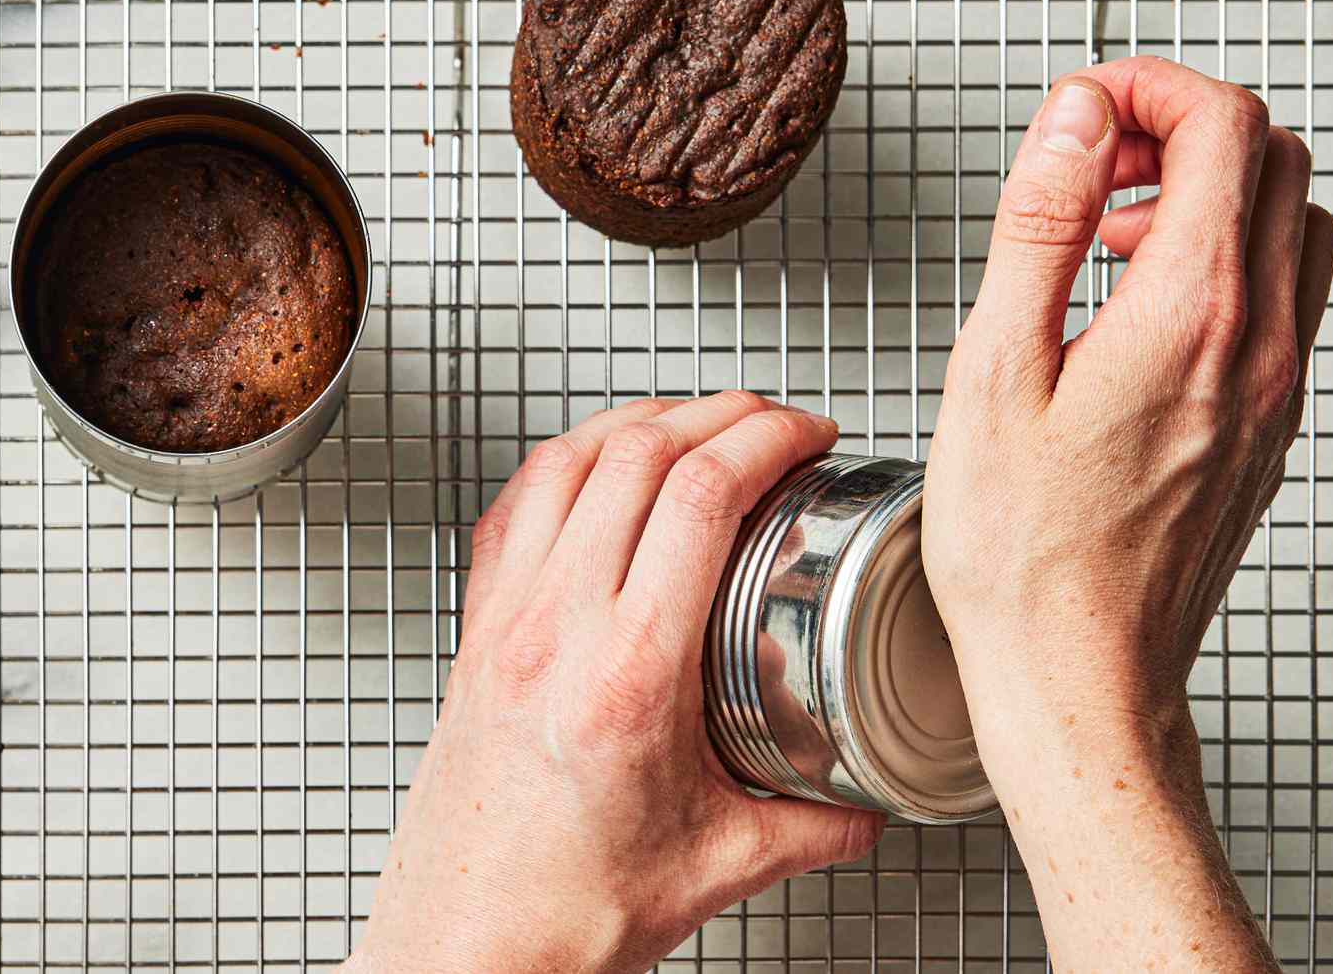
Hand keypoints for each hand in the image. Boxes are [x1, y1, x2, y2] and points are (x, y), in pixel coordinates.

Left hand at [346, 392, 883, 973]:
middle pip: (638, 454)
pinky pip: (514, 504)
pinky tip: (600, 466)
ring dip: (640, 418)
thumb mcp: (717, 865)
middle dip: (719, 411)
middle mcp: (556, 628)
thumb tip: (865, 801)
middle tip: (769, 420)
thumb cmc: (562, 911)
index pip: (700, 497)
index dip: (765, 438)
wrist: (466, 947)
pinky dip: (567, 459)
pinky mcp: (476, 630)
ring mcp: (506, 620)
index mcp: (629, 674)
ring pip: (566, 460)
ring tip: (693, 421)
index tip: (805, 435)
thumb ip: (811, 826)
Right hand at [923, 56, 1332, 970]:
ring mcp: (1277, 388)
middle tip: (1095, 158)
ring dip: (1212, 191)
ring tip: (1113, 234)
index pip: (1222, 124)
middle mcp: (1260, 342)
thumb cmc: (1024, 553)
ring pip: (1295, 224)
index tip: (1085, 106)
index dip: (1151, 85)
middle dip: (1182, 124)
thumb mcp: (997, 367)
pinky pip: (1286, 298)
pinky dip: (1228, 259)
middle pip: (1274, 158)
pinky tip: (1141, 309)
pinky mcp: (1269, 426)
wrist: (1080, 676)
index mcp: (1191, 313)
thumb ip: (1042, 223)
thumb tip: (1076, 117)